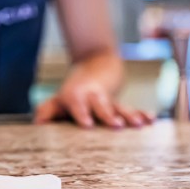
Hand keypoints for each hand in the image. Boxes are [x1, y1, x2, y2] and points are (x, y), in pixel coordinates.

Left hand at [34, 80, 154, 127]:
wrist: (97, 63)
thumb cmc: (74, 91)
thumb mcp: (58, 99)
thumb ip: (47, 111)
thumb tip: (37, 125)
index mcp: (76, 98)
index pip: (77, 106)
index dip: (82, 114)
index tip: (88, 124)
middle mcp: (93, 98)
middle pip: (101, 106)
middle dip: (109, 115)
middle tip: (117, 125)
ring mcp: (109, 100)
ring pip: (120, 107)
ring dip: (130, 115)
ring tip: (140, 124)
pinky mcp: (122, 103)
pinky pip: (133, 108)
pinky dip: (143, 113)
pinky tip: (152, 119)